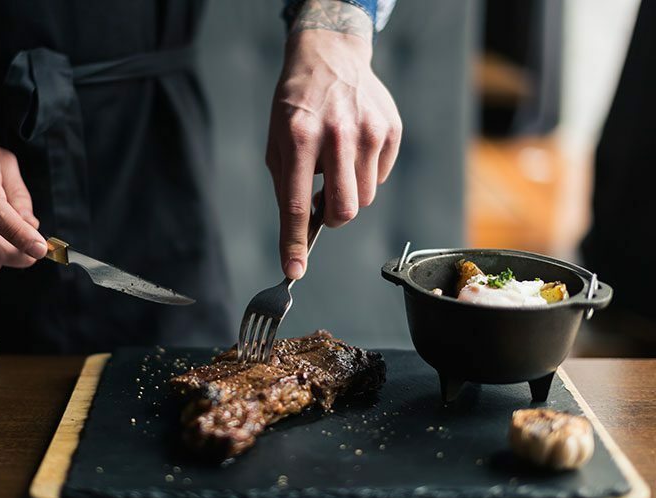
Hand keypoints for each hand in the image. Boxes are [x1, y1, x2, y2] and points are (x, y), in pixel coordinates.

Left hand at [266, 0, 401, 278]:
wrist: (330, 57)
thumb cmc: (296, 105)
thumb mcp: (278, 141)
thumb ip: (287, 184)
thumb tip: (300, 230)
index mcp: (300, 138)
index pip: (296, 204)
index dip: (294, 243)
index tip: (293, 271)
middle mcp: (337, 135)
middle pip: (343, 210)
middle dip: (331, 217)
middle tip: (322, 203)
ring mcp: (368, 132)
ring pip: (364, 198)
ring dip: (348, 193)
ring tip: (337, 163)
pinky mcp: (389, 130)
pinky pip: (379, 177)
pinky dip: (364, 173)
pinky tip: (353, 148)